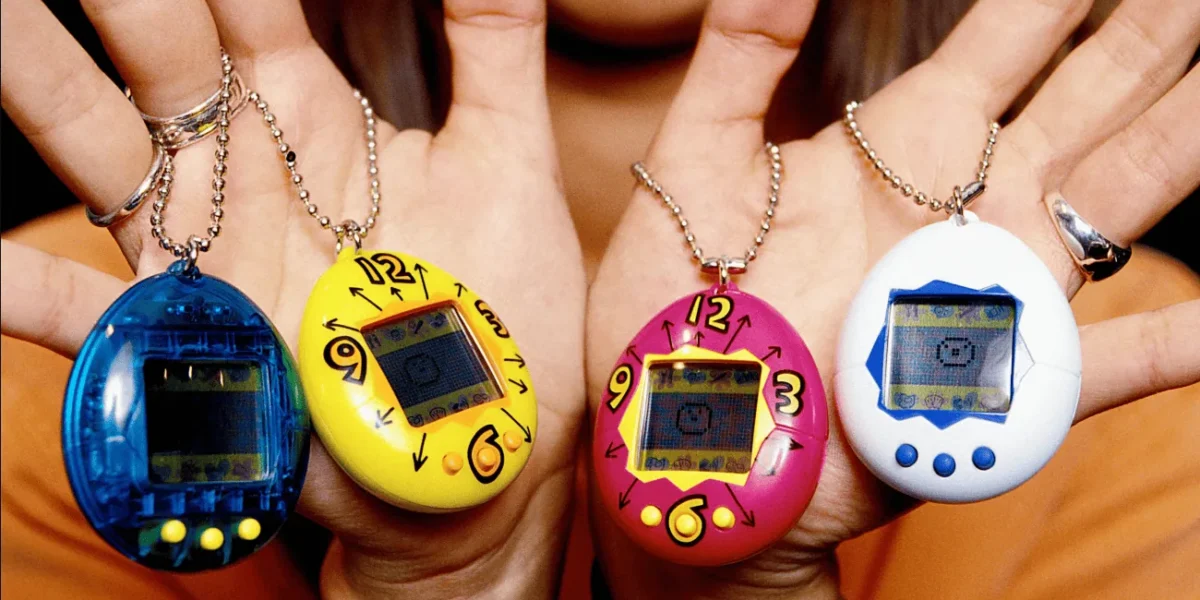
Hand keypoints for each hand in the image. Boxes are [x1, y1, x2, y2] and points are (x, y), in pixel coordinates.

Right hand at [0, 0, 584, 596]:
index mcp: (313, 115)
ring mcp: (206, 253)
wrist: (478, 444)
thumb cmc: (497, 305)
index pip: (250, 1)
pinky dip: (19, 294)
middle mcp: (242, 170)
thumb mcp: (508, 159)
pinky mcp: (193, 343)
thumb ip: (494, 45)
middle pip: (158, 52)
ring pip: (99, 149)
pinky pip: (85, 317)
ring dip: (34, 85)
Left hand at [587, 0, 1199, 595]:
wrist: (683, 438)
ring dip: (1189, 139)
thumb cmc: (672, 308)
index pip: (1005, 40)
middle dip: (1151, 37)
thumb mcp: (693, 166)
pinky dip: (1179, 345)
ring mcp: (988, 290)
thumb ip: (736, 60)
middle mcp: (961, 206)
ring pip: (1124, 196)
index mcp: (899, 146)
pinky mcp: (995, 384)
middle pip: (1091, 98)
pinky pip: (1110, 365)